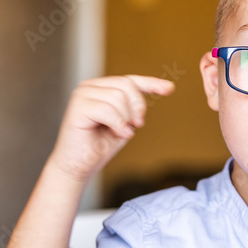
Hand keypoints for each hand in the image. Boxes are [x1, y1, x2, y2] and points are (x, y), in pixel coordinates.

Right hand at [49, 75, 174, 182]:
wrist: (79, 166)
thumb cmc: (99, 146)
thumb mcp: (125, 122)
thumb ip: (134, 106)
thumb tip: (161, 88)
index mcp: (101, 88)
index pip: (130, 80)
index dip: (151, 83)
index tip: (169, 89)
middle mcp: (90, 87)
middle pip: (127, 85)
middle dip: (137, 107)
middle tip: (135, 125)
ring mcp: (82, 95)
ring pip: (118, 97)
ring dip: (125, 119)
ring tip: (120, 132)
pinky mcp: (77, 107)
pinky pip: (108, 110)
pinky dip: (117, 124)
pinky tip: (117, 133)